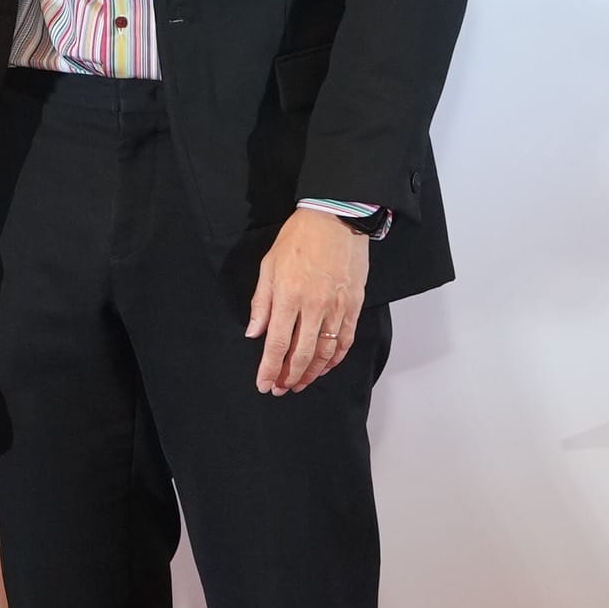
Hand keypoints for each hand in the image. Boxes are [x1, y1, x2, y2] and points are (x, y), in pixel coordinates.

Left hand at [248, 206, 371, 396]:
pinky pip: (346, 339)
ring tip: (300, 383)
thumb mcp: (269, 266)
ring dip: (312, 372)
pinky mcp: (354, 305)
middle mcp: (314, 307)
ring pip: (326, 352)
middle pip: (302, 354)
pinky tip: (326, 367)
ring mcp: (337, 307)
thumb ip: (261, 303)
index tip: (264, 384)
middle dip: (289, 376)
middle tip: (281, 389)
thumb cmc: (298, 239)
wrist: (336, 218)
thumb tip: (253, 333)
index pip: (277, 343)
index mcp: (289, 296)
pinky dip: (336, 358)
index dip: (270, 368)